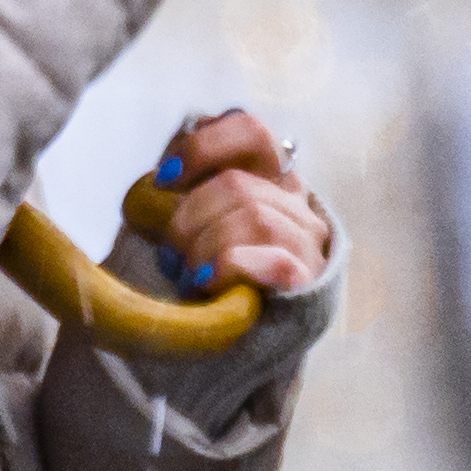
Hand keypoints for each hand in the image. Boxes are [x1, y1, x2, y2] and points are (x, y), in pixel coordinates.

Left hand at [143, 111, 329, 300]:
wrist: (233, 339)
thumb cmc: (207, 273)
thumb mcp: (190, 223)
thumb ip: (183, 188)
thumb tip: (162, 176)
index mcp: (268, 176)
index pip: (249, 131)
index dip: (202, 147)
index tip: (164, 179)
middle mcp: (295, 202)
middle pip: (237, 183)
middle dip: (189, 217)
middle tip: (169, 251)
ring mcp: (307, 242)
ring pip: (254, 217)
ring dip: (205, 246)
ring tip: (188, 273)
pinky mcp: (308, 281)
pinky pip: (273, 261)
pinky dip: (229, 266)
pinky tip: (206, 280)